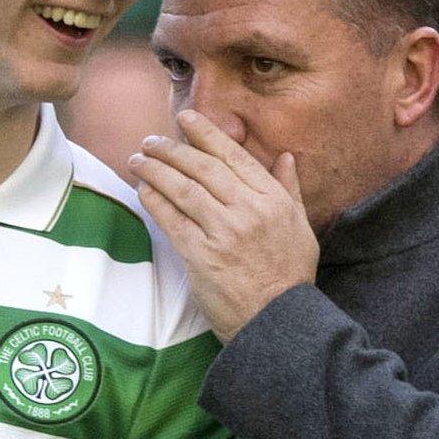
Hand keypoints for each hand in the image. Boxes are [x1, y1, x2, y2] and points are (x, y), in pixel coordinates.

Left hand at [130, 110, 318, 340]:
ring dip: (155, 170)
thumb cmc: (289, 275)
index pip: (234, 157)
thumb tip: (284, 156)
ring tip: (138, 160)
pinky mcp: (202, 255)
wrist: (278, 320)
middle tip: (151, 140)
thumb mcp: (301, 226)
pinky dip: (154, 201)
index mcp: (273, 199)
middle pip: (203, 168)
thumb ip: (289, 189)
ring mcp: (224, 232)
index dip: (206, 134)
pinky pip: (172, 220)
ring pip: (183, 189)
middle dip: (172, 149)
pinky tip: (143, 189)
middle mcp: (249, 210)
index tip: (186, 118)